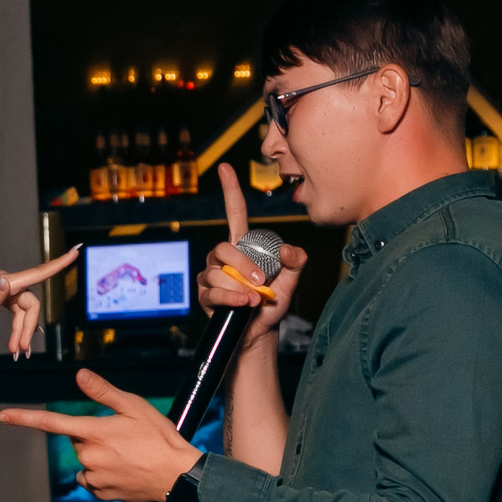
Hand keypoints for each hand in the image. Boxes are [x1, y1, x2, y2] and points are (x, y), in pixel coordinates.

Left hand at [0, 246, 81, 358]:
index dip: (57, 265)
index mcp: (2, 282)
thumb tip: (7, 281)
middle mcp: (5, 283)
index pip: (35, 273)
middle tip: (21, 352)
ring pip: (25, 313)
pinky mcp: (1, 300)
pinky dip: (20, 330)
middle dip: (28, 329)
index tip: (75, 252)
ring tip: (17, 353)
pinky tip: (19, 345)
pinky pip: (19, 314)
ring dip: (24, 333)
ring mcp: (3, 291)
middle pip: (31, 305)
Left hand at [0, 369, 201, 501]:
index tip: (3, 416)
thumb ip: (103, 392)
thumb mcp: (134, 407)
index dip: (25, 418)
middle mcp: (89, 456)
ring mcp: (94, 477)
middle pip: (76, 440)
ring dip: (98, 455)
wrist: (177, 475)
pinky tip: (123, 470)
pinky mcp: (101, 493)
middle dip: (91, 435)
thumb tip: (79, 376)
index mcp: (94, 432)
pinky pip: (92, 479)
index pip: (51, 423)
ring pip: (84, 460)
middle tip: (121, 435)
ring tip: (127, 454)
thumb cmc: (159, 437)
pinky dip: (102, 473)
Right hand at [197, 163, 305, 346]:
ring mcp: (211, 276)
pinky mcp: (205, 295)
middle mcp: (222, 258)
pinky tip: (245, 303)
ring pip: (218, 272)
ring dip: (240, 286)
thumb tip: (288, 251)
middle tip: (261, 281)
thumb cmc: (272, 304)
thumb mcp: (291, 281)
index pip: (235, 213)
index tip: (225, 168)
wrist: (258, 333)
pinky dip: (232, 298)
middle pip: (224, 248)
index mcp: (242, 246)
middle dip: (243, 265)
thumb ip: (296, 261)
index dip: (231, 191)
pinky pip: (214, 292)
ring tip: (256, 299)